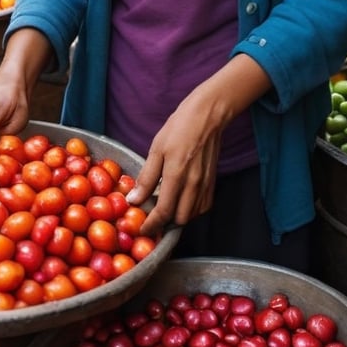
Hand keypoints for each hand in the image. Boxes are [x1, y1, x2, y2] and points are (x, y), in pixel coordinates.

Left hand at [126, 54, 270, 236]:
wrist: (207, 115)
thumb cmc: (179, 127)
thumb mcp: (157, 148)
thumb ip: (147, 177)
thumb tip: (134, 200)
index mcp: (176, 175)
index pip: (164, 212)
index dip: (151, 225)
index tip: (141, 230)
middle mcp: (193, 184)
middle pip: (179, 219)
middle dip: (164, 224)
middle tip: (151, 218)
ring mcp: (205, 184)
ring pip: (192, 215)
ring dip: (178, 217)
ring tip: (165, 210)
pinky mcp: (212, 182)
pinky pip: (203, 206)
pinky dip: (192, 210)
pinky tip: (182, 201)